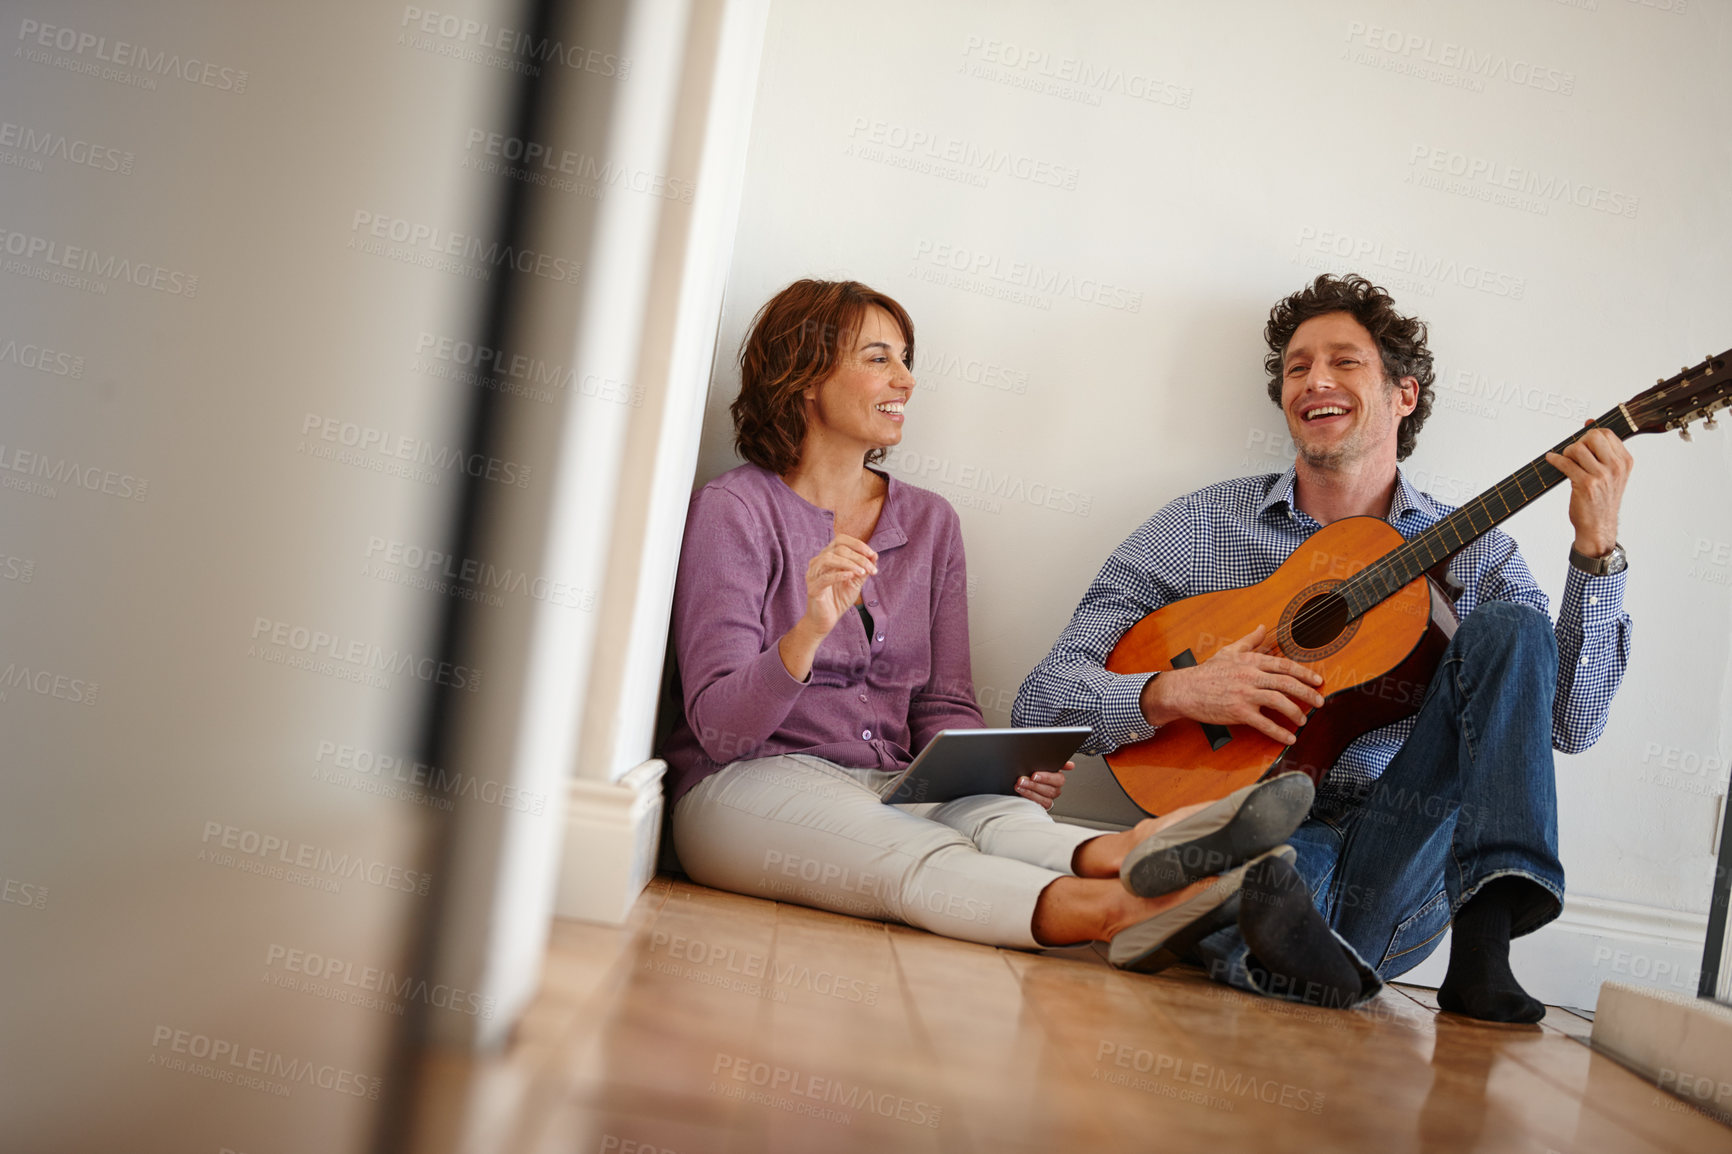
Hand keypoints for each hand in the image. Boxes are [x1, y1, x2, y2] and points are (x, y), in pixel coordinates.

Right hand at [801, 533, 877, 633]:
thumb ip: (864, 568)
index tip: (872, 555)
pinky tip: (850, 576)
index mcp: (827, 557)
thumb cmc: (839, 599)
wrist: (826, 620)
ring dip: (849, 564)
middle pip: (838, 549)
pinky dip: (839, 575)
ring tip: (862, 572)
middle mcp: (817, 562)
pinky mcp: (812, 588)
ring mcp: (813, 574)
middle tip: (871, 569)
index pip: (840, 540)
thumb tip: (875, 555)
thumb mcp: (856, 582)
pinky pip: (824, 578)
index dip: (858, 544)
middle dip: (858, 557)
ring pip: (829, 559)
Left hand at [1016, 762, 1072, 810]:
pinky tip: (1021, 791)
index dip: (1047, 778)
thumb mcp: (1043, 763)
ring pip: (1045, 798)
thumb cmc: (1035, 770)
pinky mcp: (1043, 805)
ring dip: (1030, 791)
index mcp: (1058, 777)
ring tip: (1019, 784)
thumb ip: (1054, 761)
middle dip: (1035, 784)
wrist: (1024, 780)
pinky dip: (1029, 797)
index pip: (1059, 779)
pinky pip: (1039, 804)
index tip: (1034, 775)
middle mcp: (1055, 788)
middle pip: (1051, 789)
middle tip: (1022, 779)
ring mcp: (1049, 798)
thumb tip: (1071, 765)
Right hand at [1139, 625, 1324, 745]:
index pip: (1284, 665)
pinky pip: (1264, 724)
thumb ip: (1249, 640)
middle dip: (1307, 693)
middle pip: (1287, 683)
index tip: (1318, 682)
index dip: (1304, 673)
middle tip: (1320, 702)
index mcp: (1251, 661)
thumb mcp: (1229, 651)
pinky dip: (1280, 732)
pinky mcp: (1238, 712)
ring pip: (1279, 702)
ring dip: (1296, 713)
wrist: (1184, 689)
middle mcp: (1250, 676)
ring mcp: (1245, 694)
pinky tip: (1290, 738)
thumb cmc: (1206, 672)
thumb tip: (1262, 628)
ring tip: (1304, 721)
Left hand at [1545, 425, 1632, 557]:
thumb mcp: (1611, 473)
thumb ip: (1603, 449)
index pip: (1607, 433)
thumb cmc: (1602, 499)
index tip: (1582, 440)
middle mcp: (1616, 467)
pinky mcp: (1586, 484)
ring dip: (1566, 452)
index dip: (1591, 433)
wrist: (1599, 525)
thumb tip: (1589, 422)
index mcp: (1625, 461)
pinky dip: (1555, 459)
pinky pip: (1566, 463)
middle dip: (1579, 441)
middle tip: (1575, 454)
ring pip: (1578, 448)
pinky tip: (1551, 460)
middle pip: (1593, 436)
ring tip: (1566, 460)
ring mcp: (1602, 476)